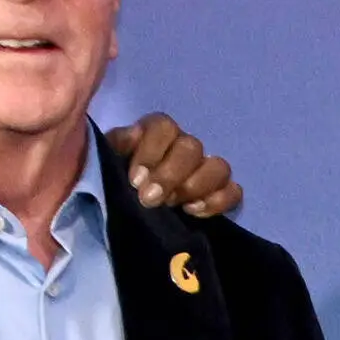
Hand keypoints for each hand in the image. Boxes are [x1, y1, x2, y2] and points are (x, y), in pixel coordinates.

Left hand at [112, 114, 240, 219]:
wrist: (121, 211)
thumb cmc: (113, 182)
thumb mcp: (105, 161)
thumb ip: (114, 147)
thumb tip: (128, 139)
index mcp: (155, 133)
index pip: (164, 127)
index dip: (152, 152)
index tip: (135, 181)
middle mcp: (183, 146)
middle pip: (191, 148)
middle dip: (171, 176)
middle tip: (150, 200)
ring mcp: (204, 169)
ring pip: (218, 166)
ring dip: (196, 187)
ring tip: (175, 206)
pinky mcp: (219, 192)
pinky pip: (233, 190)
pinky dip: (218, 201)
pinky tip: (194, 212)